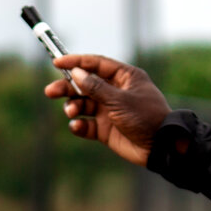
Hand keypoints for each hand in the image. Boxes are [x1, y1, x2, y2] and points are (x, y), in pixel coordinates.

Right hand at [45, 54, 171, 166]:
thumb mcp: (120, 100)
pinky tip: (77, 126)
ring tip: (72, 112)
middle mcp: (116, 92)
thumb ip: (96, 87)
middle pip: (85, 84)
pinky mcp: (106, 129)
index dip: (77, 62)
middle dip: (67, 87)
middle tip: (50, 92)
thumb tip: (77, 73)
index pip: (96, 65)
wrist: (160, 147)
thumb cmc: (146, 117)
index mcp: (124, 77)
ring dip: (73, 107)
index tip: (57, 63)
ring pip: (83, 104)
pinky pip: (87, 124)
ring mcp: (110, 111)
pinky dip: (79, 125)